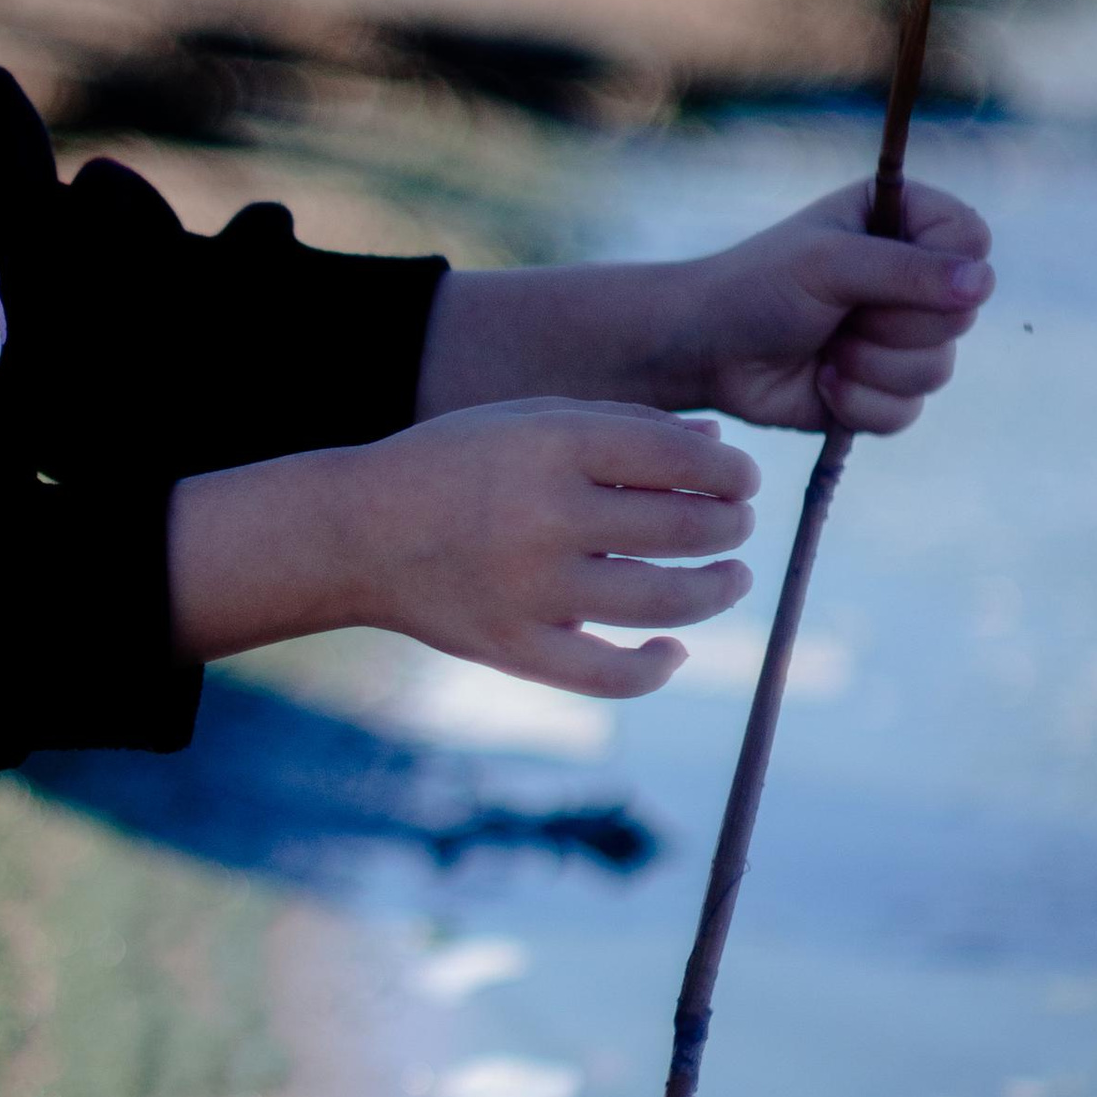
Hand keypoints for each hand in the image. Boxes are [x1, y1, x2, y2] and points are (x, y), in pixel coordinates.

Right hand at [346, 399, 759, 693]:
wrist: (355, 534)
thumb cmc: (454, 465)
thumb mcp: (529, 420)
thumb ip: (623, 427)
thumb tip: (718, 446)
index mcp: (552, 445)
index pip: (679, 460)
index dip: (729, 473)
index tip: (741, 481)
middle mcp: (545, 516)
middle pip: (682, 531)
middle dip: (730, 527)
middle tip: (736, 526)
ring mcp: (530, 590)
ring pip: (663, 602)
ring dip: (716, 590)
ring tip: (730, 577)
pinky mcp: (515, 649)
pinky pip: (611, 676)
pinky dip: (656, 667)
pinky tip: (674, 649)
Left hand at [673, 181, 992, 435]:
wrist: (708, 352)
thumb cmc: (757, 288)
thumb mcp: (828, 263)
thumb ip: (906, 270)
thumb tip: (982, 283)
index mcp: (902, 221)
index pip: (971, 239)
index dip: (945, 266)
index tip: (885, 271)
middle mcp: (913, 277)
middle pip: (960, 315)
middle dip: (889, 326)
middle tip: (837, 313)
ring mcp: (902, 337)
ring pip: (937, 370)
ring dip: (869, 367)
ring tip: (824, 348)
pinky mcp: (885, 390)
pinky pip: (908, 412)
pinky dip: (857, 404)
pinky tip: (821, 382)